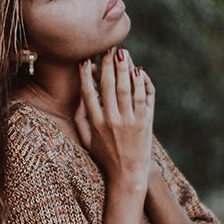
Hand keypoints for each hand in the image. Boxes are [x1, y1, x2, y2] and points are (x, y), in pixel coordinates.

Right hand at [75, 46, 155, 190]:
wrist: (127, 175)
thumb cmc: (104, 156)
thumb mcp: (86, 139)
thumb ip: (80, 117)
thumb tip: (79, 95)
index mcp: (95, 123)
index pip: (88, 93)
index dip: (86, 75)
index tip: (85, 60)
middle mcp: (111, 120)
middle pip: (107, 85)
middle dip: (107, 64)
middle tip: (108, 48)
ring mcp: (129, 121)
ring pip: (125, 88)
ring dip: (124, 68)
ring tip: (123, 52)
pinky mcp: (144, 123)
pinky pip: (143, 98)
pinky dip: (141, 83)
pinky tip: (138, 70)